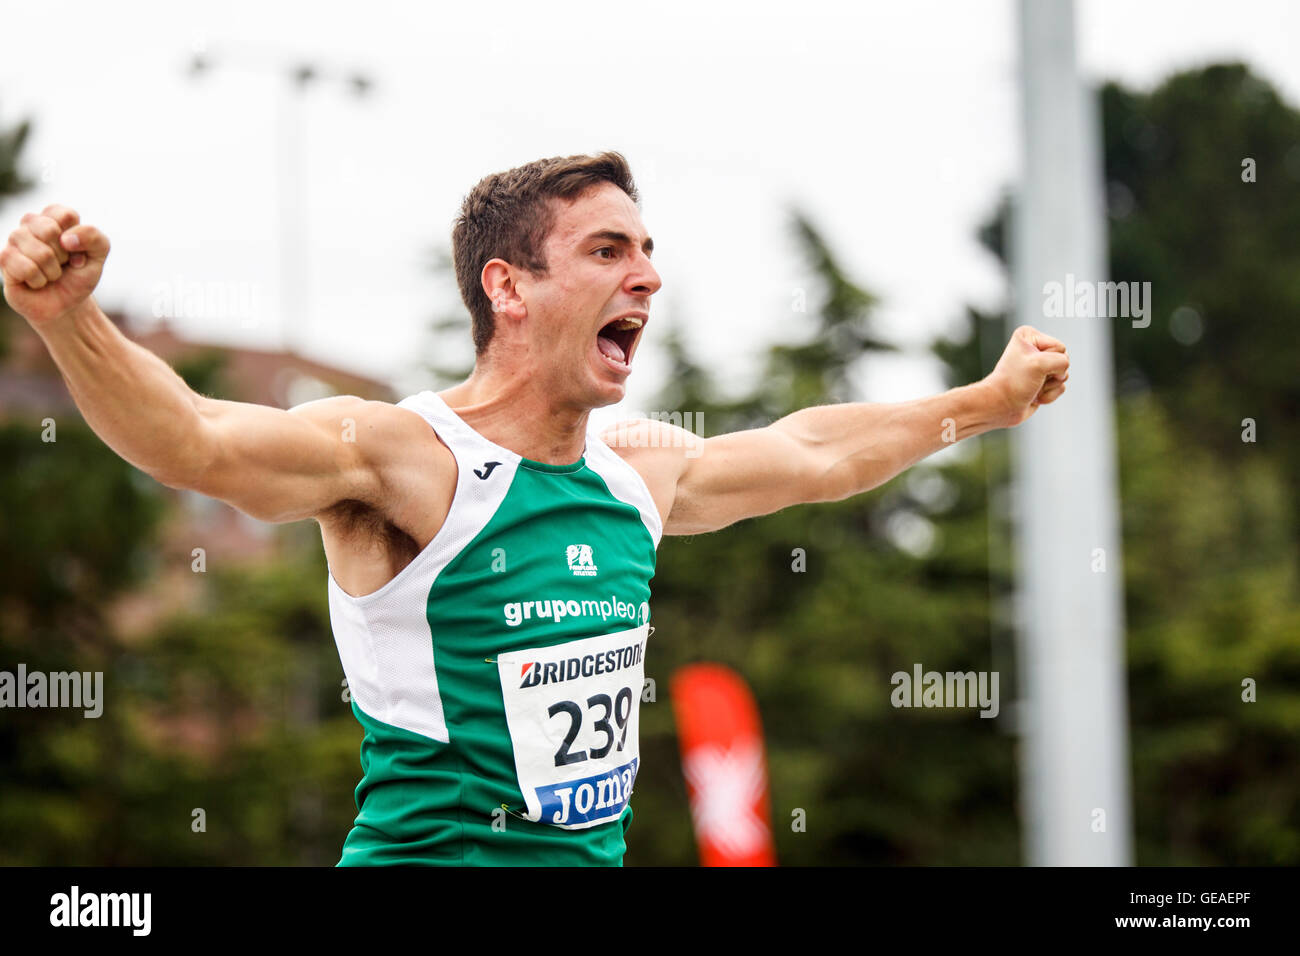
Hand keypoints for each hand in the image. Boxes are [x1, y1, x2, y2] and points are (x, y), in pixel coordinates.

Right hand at [0, 204, 109, 325]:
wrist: (65, 305)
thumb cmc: (79, 276)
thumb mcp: (98, 256)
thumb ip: (94, 238)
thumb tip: (66, 239)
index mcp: (54, 217)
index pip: (65, 215)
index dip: (77, 238)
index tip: (76, 251)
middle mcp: (31, 223)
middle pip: (49, 230)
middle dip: (63, 256)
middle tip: (62, 264)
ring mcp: (15, 240)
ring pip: (40, 252)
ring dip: (52, 271)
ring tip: (50, 275)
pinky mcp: (4, 259)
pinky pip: (26, 268)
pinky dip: (39, 280)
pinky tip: (37, 282)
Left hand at [982, 325, 1070, 427]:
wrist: (1001, 407)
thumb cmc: (1014, 383)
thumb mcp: (1040, 363)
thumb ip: (1062, 361)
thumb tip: (1062, 375)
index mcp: (1028, 336)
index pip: (1059, 347)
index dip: (1049, 361)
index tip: (1029, 368)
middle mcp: (1033, 348)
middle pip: (1063, 360)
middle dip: (1051, 374)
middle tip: (1031, 379)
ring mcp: (1038, 366)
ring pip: (1063, 374)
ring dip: (1050, 386)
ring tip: (1032, 387)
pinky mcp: (1042, 381)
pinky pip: (1060, 387)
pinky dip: (1049, 394)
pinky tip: (1035, 396)